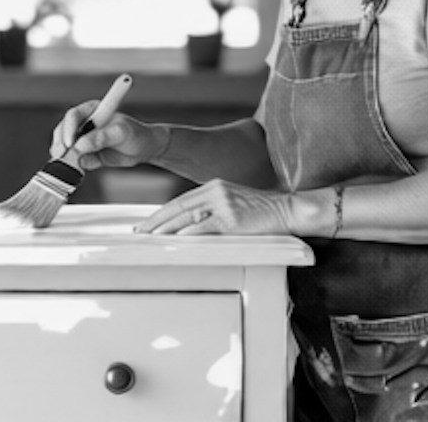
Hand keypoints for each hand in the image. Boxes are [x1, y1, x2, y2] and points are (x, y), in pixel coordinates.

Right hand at [50, 103, 167, 171]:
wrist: (145, 149)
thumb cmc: (136, 134)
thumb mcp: (121, 133)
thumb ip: (102, 137)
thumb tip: (80, 145)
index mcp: (93, 110)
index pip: (74, 115)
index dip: (68, 128)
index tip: (70, 143)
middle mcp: (85, 123)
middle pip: (63, 131)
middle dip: (60, 143)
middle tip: (61, 156)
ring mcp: (83, 139)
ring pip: (64, 146)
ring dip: (62, 155)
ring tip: (65, 165)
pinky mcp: (85, 154)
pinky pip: (72, 159)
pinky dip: (68, 165)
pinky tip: (71, 170)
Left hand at [135, 178, 297, 235]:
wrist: (288, 209)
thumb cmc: (264, 211)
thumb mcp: (234, 203)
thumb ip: (213, 210)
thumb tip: (191, 226)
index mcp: (215, 186)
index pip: (181, 200)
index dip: (162, 213)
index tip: (147, 223)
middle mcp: (216, 190)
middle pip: (178, 207)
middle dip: (156, 221)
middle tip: (140, 232)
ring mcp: (224, 203)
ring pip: (187, 216)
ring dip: (166, 229)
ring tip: (150, 239)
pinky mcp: (232, 218)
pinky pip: (204, 227)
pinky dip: (188, 234)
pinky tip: (176, 241)